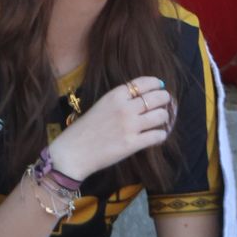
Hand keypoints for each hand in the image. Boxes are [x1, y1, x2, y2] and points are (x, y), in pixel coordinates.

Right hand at [48, 78, 172, 180]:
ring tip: (159, 121)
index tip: (160, 87)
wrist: (71, 153)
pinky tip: (155, 136)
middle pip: (158, 97)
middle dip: (165, 99)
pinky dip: (160, 135)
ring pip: (161, 116)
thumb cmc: (82, 130)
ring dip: (163, 118)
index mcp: (114, 95)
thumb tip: (142, 98)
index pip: (144, 82)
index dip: (156, 84)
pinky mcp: (133, 144)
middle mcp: (125, 108)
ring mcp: (130, 126)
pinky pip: (158, 136)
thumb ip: (119, 101)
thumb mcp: (99, 106)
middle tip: (164, 104)